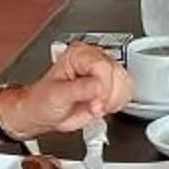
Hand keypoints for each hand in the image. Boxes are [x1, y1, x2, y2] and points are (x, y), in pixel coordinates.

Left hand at [0, 42, 131, 138]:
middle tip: (92, 105)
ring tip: (94, 105)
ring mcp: (103, 72)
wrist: (43, 114)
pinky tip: (101, 106)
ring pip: (125, 83)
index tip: (93, 103)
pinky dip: (117, 103)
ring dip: (113, 100)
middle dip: (108, 96)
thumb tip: (99, 85)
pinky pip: (126, 92)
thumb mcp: (57, 95)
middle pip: (118, 73)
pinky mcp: (110, 85)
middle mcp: (93, 59)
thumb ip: (80, 89)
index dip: (102, 88)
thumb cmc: (43, 102)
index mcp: (79, 54)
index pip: (104, 66)